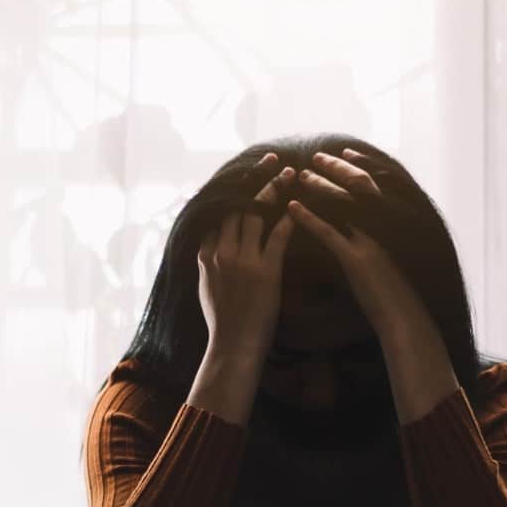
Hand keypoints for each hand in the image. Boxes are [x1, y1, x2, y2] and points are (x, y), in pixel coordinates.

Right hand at [197, 153, 296, 360]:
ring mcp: (242, 261)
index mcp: (205, 254)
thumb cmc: (223, 324)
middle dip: (254, 177)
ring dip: (275, 188)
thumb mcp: (206, 288)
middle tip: (270, 157)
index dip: (233, 187)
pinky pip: (278, 236)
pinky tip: (301, 203)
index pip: (217, 210)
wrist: (232, 349)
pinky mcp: (265, 272)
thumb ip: (208, 263)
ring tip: (290, 171)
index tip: (245, 171)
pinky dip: (290, 217)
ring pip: (257, 213)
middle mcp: (221, 252)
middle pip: (237, 203)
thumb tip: (207, 248)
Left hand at [286, 148, 423, 336]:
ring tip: (300, 176)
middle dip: (336, 168)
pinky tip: (292, 208)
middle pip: (357, 186)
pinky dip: (308, 218)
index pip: (374, 186)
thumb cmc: (394, 296)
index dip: (358, 166)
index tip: (343, 153)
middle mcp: (382, 228)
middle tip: (316, 157)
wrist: (403, 319)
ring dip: (319, 187)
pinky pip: (329, 233)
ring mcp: (370, 242)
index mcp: (391, 225)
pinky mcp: (356, 261)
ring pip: (342, 204)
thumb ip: (377, 241)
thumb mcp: (388, 260)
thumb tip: (363, 232)